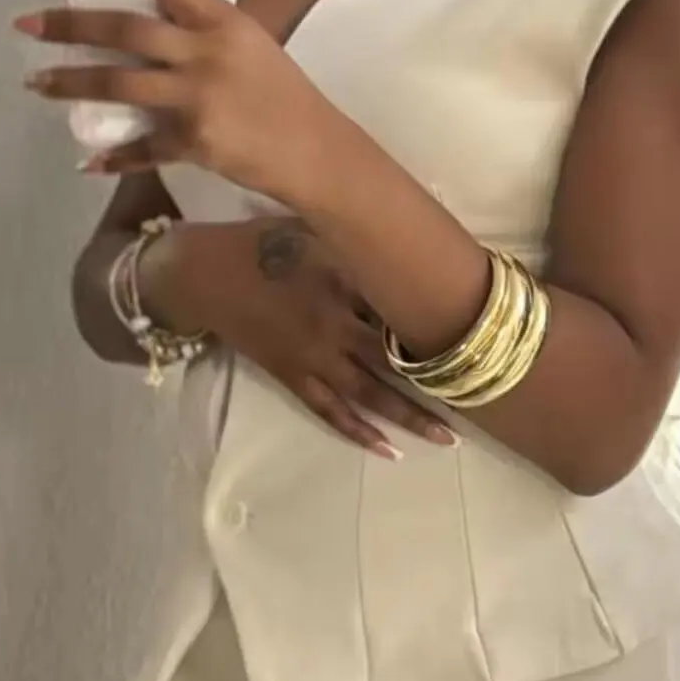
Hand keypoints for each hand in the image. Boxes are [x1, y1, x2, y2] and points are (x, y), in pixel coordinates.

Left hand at [14, 0, 327, 198]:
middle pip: (126, 30)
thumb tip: (154, 16)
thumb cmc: (282, 91)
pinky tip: (89, 160)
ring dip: (71, 83)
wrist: (314, 148)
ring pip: (118, 85)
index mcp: (222, 20)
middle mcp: (205, 53)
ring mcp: (197, 98)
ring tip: (35, 82)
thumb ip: (203, 29)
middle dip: (70, 25)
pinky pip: (142, 148)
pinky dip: (114, 155)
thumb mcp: (249, 43)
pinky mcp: (193, 142)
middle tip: (26, 23)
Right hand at [149, 216, 456, 459]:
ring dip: (408, 417)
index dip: (436, 320)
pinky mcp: (291, 376)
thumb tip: (404, 240)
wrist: (202, 274)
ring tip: (446, 438)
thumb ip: (354, 242)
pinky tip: (388, 450)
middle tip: (477, 400)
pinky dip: (358, 431)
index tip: (475, 334)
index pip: (398, 306)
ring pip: (368, 395)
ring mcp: (311, 357)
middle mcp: (332, 326)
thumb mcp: (312, 230)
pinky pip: (330, 411)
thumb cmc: (260, 243)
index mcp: (340, 283)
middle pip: (393, 361)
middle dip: (435, 383)